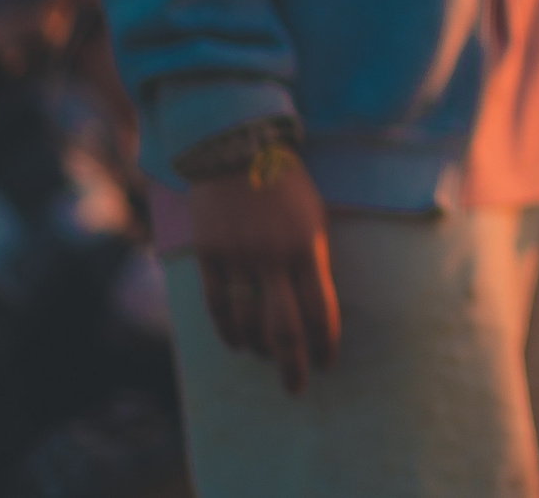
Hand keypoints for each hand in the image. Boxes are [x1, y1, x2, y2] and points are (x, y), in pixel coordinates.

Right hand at [188, 158, 338, 393]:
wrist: (237, 150)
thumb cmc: (285, 185)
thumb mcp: (312, 217)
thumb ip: (311, 261)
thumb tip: (311, 310)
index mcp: (308, 246)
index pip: (320, 309)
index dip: (325, 342)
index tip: (328, 362)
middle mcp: (273, 256)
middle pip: (283, 328)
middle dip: (292, 365)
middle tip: (297, 388)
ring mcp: (238, 256)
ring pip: (246, 322)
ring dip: (257, 347)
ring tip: (266, 357)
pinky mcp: (209, 254)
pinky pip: (218, 305)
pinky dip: (228, 330)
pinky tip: (237, 342)